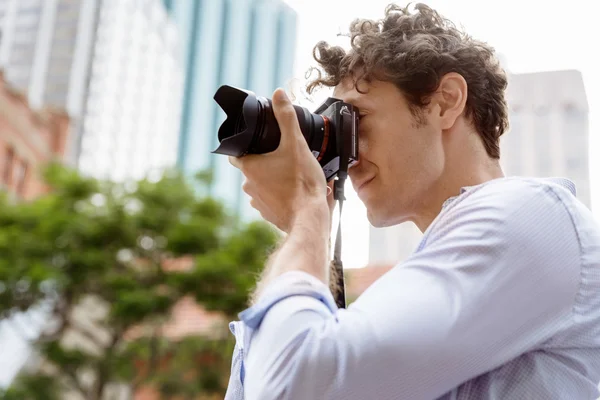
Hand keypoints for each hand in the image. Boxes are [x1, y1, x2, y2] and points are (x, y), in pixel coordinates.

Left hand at [229, 88, 328, 232]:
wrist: (310, 218)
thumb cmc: (302, 183)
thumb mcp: (296, 144)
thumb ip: (286, 117)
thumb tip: (278, 94)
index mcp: (250, 167)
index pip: (235, 153)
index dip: (244, 145)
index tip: (256, 142)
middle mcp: (249, 186)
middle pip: (252, 167)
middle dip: (265, 161)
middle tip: (284, 156)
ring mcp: (257, 202)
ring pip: (262, 184)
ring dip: (273, 178)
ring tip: (292, 174)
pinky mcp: (268, 214)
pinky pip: (271, 200)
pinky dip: (280, 194)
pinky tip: (294, 190)